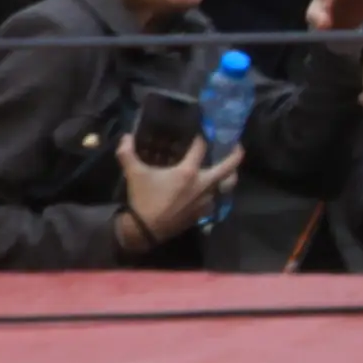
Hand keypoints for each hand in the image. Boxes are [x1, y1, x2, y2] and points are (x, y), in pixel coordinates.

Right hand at [116, 130, 237, 245]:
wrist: (146, 230)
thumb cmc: (142, 199)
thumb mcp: (134, 174)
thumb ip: (127, 153)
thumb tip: (125, 137)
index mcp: (187, 172)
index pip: (201, 148)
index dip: (201, 137)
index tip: (201, 132)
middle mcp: (202, 184)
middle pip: (229, 167)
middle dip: (236, 154)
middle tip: (237, 146)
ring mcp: (206, 199)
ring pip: (226, 185)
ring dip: (229, 176)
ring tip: (228, 171)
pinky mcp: (203, 212)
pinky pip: (215, 199)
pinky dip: (215, 192)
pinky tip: (210, 191)